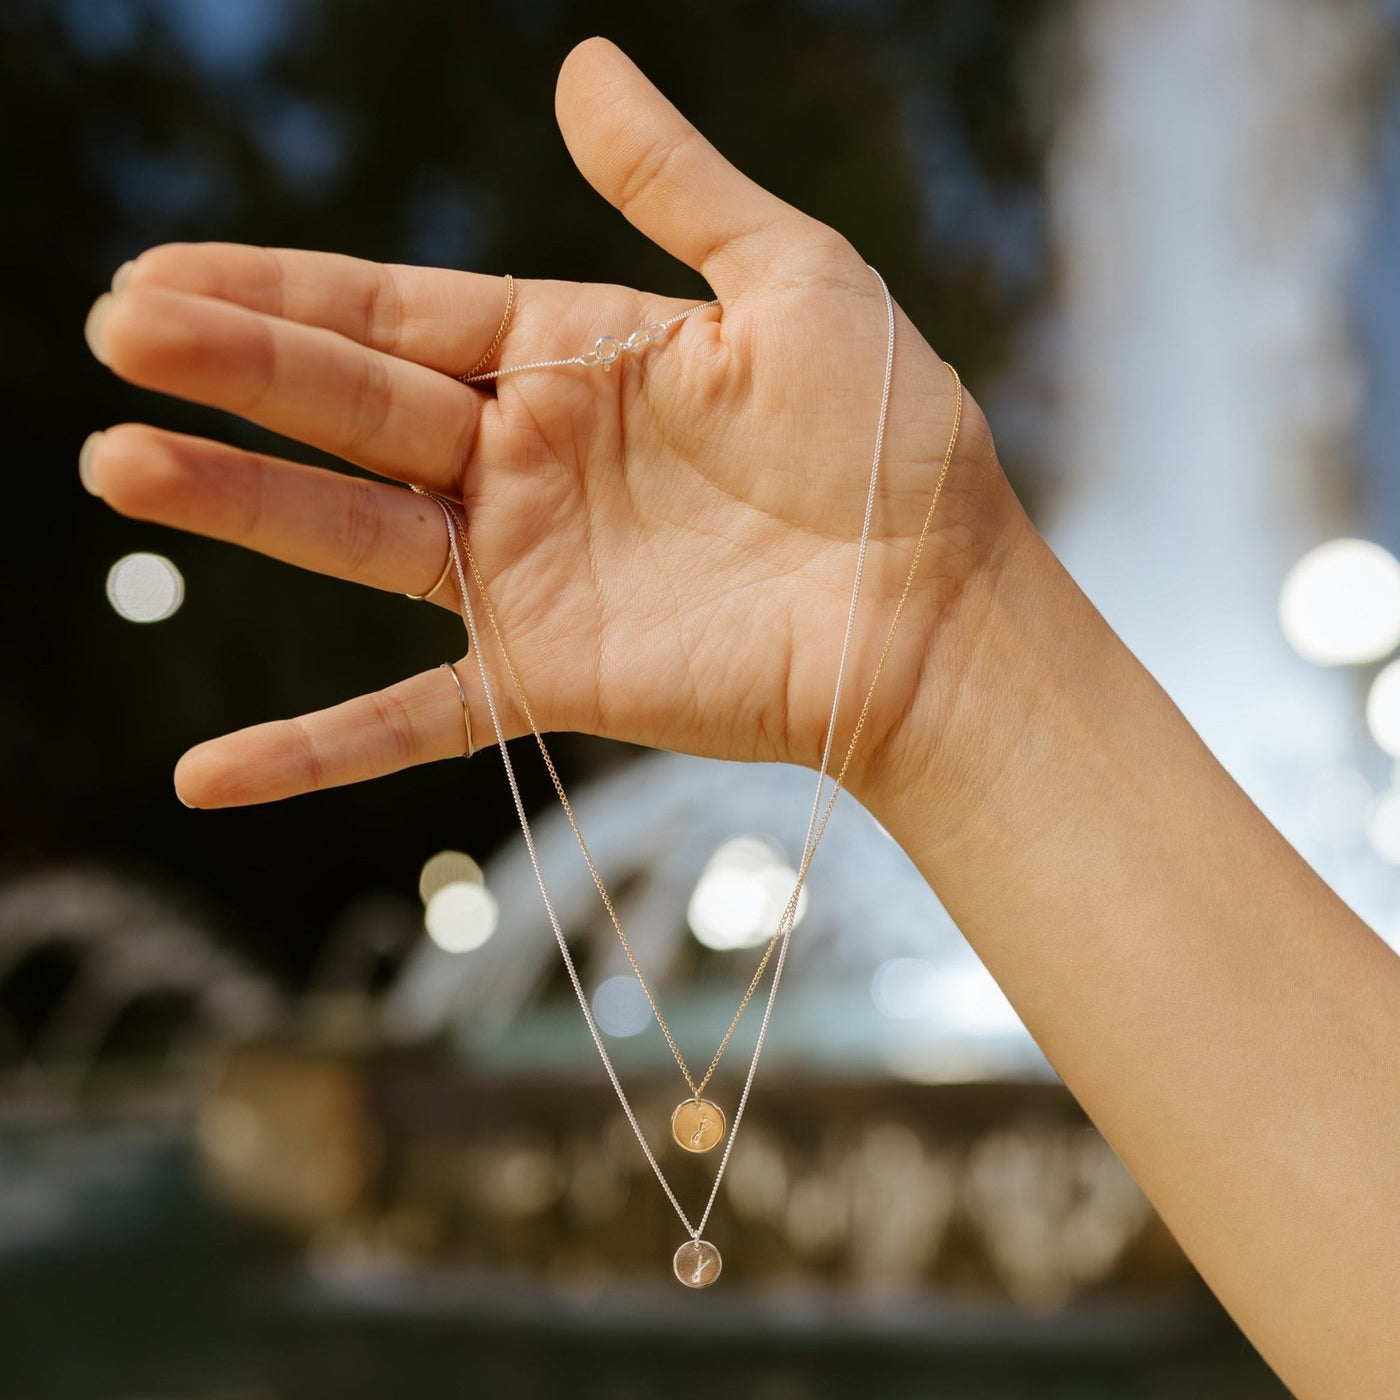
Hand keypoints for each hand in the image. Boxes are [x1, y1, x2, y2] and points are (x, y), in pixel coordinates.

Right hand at [81, 36, 1011, 809]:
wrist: (937, 604)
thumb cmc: (891, 439)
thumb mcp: (793, 278)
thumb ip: (677, 184)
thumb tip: (582, 67)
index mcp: (576, 357)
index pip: (401, 314)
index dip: (282, 291)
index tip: (161, 273)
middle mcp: (531, 462)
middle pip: (353, 406)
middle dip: (234, 367)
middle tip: (113, 328)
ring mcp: (529, 575)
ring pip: (354, 537)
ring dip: (237, 503)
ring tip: (117, 463)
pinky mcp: (548, 677)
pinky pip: (413, 718)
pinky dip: (316, 749)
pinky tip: (208, 775)